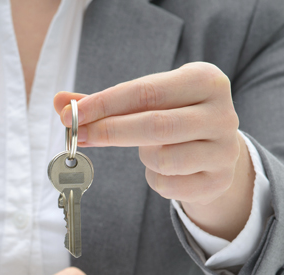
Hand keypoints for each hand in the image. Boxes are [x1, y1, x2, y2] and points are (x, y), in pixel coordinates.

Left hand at [54, 62, 254, 240]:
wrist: (218, 152)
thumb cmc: (173, 118)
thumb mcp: (147, 102)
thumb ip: (105, 102)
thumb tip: (59, 101)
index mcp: (205, 80)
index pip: (146, 92)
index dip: (105, 104)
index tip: (72, 114)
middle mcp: (222, 113)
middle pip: (154, 124)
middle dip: (109, 131)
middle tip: (79, 136)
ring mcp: (224, 149)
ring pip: (162, 158)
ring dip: (144, 157)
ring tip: (152, 149)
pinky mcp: (219, 181)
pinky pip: (168, 184)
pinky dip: (155, 178)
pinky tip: (166, 169)